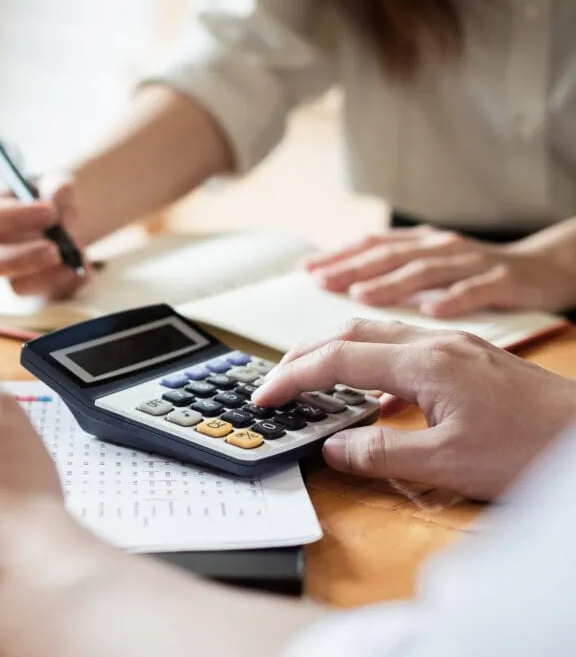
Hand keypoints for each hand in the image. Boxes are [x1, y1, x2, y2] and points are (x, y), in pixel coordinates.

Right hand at [0, 173, 88, 298]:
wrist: (63, 222)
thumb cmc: (47, 198)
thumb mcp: (53, 183)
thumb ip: (57, 186)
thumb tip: (62, 191)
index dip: (16, 215)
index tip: (50, 212)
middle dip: (23, 257)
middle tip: (55, 249)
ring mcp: (5, 275)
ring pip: (16, 285)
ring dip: (49, 273)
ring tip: (77, 254)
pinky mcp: (31, 293)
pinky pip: (46, 298)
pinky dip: (69, 285)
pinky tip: (85, 270)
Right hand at [253, 320, 575, 499]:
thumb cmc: (530, 449)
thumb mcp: (448, 464)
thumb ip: (381, 454)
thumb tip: (332, 448)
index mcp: (424, 363)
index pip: (337, 359)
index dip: (293, 377)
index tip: (264, 397)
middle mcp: (436, 343)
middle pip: (350, 331)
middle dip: (304, 353)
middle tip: (276, 381)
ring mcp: (455, 346)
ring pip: (377, 332)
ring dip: (335, 350)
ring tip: (311, 377)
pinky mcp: (470, 357)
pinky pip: (402, 344)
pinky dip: (369, 358)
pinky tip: (373, 390)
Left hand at [302, 225, 575, 316]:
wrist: (548, 268)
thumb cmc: (479, 277)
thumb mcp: (434, 273)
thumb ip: (394, 282)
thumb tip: (345, 302)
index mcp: (421, 247)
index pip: (373, 246)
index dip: (339, 256)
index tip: (306, 269)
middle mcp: (442, 249)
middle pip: (391, 255)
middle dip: (353, 268)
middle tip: (321, 282)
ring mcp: (473, 263)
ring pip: (428, 269)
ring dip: (393, 281)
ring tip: (362, 294)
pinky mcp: (505, 280)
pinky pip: (478, 289)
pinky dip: (455, 298)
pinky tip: (433, 310)